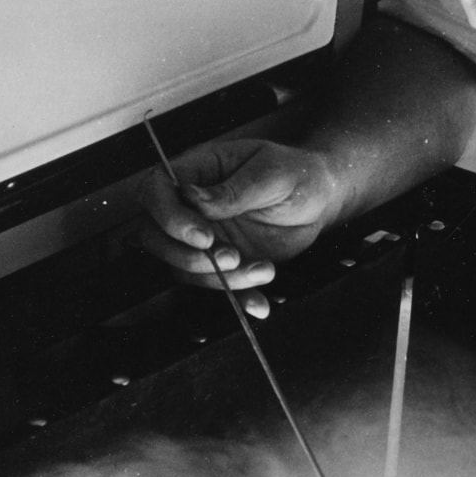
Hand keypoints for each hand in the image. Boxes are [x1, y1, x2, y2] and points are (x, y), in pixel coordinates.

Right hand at [138, 138, 342, 318]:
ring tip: (264, 269)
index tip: (203, 236)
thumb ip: (232, 190)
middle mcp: (192, 208)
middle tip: (231, 257)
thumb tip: (192, 198)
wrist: (320, 200)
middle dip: (188, 256)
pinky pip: (217, 287)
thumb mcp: (270, 174)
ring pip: (184, 269)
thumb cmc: (295, 174)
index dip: (169, 217)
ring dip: (220, 280)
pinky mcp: (224, 263)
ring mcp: (206, 238)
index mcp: (197, 172)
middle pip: (155, 237)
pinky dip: (237, 299)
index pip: (155, 191)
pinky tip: (259, 303)